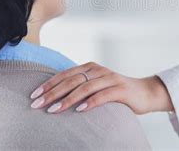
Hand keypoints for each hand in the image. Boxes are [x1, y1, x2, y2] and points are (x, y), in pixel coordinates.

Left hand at [29, 61, 174, 113]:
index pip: (65, 75)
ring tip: (53, 110)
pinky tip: (80, 110)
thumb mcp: (96, 86)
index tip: (34, 96)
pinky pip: (103, 95)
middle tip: (37, 104)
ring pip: (84, 87)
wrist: (145, 93)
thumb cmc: (117, 92)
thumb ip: (80, 87)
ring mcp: (110, 79)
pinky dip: (91, 102)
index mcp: (90, 68)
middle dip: (52, 93)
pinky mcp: (120, 89)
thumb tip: (55, 97)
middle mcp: (98, 70)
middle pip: (71, 81)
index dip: (48, 84)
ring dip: (67, 99)